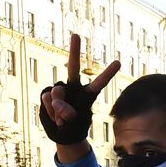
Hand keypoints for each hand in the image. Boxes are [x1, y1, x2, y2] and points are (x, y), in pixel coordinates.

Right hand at [39, 34, 120, 148]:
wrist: (60, 131)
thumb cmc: (73, 125)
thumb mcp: (74, 122)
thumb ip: (67, 112)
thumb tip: (56, 101)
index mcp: (87, 94)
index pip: (99, 83)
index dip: (108, 74)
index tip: (118, 62)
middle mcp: (74, 87)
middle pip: (73, 67)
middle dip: (74, 51)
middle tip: (76, 35)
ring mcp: (60, 89)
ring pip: (57, 93)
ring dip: (59, 110)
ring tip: (63, 120)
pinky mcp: (47, 93)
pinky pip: (47, 100)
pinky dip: (50, 112)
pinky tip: (54, 117)